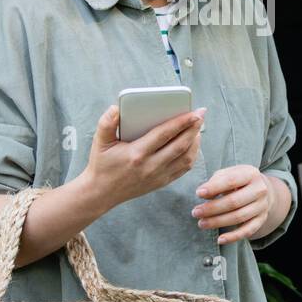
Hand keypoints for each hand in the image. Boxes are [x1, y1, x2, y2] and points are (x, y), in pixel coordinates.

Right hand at [85, 104, 206, 211]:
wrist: (101, 193)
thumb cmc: (101, 164)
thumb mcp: (99, 142)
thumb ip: (106, 123)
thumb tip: (116, 108)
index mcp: (137, 154)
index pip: (165, 134)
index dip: (181, 122)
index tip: (194, 112)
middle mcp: (150, 166)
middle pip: (180, 145)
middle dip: (194, 128)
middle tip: (201, 114)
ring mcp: (158, 176)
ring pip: (186, 158)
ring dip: (195, 142)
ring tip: (197, 128)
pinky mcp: (161, 182)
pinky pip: (183, 169)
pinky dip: (192, 155)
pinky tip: (192, 144)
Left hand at [192, 165, 271, 243]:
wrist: (261, 189)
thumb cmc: (238, 180)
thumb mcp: (228, 173)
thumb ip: (215, 181)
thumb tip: (203, 194)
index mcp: (251, 174)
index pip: (231, 181)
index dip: (214, 188)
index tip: (198, 194)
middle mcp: (260, 190)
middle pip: (234, 202)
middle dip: (212, 208)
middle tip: (195, 212)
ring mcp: (262, 206)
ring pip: (239, 217)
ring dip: (218, 222)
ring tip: (201, 223)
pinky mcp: (261, 220)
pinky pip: (248, 231)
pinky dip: (234, 237)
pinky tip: (220, 240)